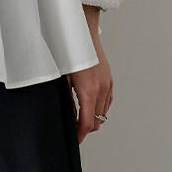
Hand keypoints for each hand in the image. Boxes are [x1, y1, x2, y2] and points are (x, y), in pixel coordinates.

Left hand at [65, 10, 113, 143]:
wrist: (82, 32)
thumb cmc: (69, 51)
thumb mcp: (62, 77)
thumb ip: (66, 98)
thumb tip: (68, 113)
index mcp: (88, 90)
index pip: (88, 122)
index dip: (81, 134)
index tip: (75, 140)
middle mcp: (101, 89)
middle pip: (98, 120)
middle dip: (86, 127)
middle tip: (74, 128)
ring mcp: (107, 84)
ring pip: (104, 111)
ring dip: (94, 117)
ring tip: (80, 116)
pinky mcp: (109, 78)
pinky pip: (108, 100)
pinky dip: (100, 106)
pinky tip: (90, 103)